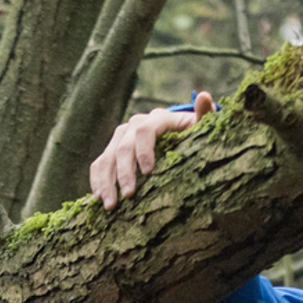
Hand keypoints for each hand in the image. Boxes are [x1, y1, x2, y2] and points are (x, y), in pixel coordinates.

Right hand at [90, 93, 213, 209]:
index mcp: (158, 119)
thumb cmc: (195, 136)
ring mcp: (121, 137)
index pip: (145, 131)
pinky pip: (99, 164)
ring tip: (110, 205)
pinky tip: (99, 198)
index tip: (148, 173)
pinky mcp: (112, 150)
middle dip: (124, 172)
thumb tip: (205, 96)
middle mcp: (135, 125)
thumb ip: (203, 114)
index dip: (144, 151)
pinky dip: (98, 181)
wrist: (178, 137)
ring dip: (106, 181)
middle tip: (129, 195)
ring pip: (107, 157)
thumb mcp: (201, 127)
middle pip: (123, 146)